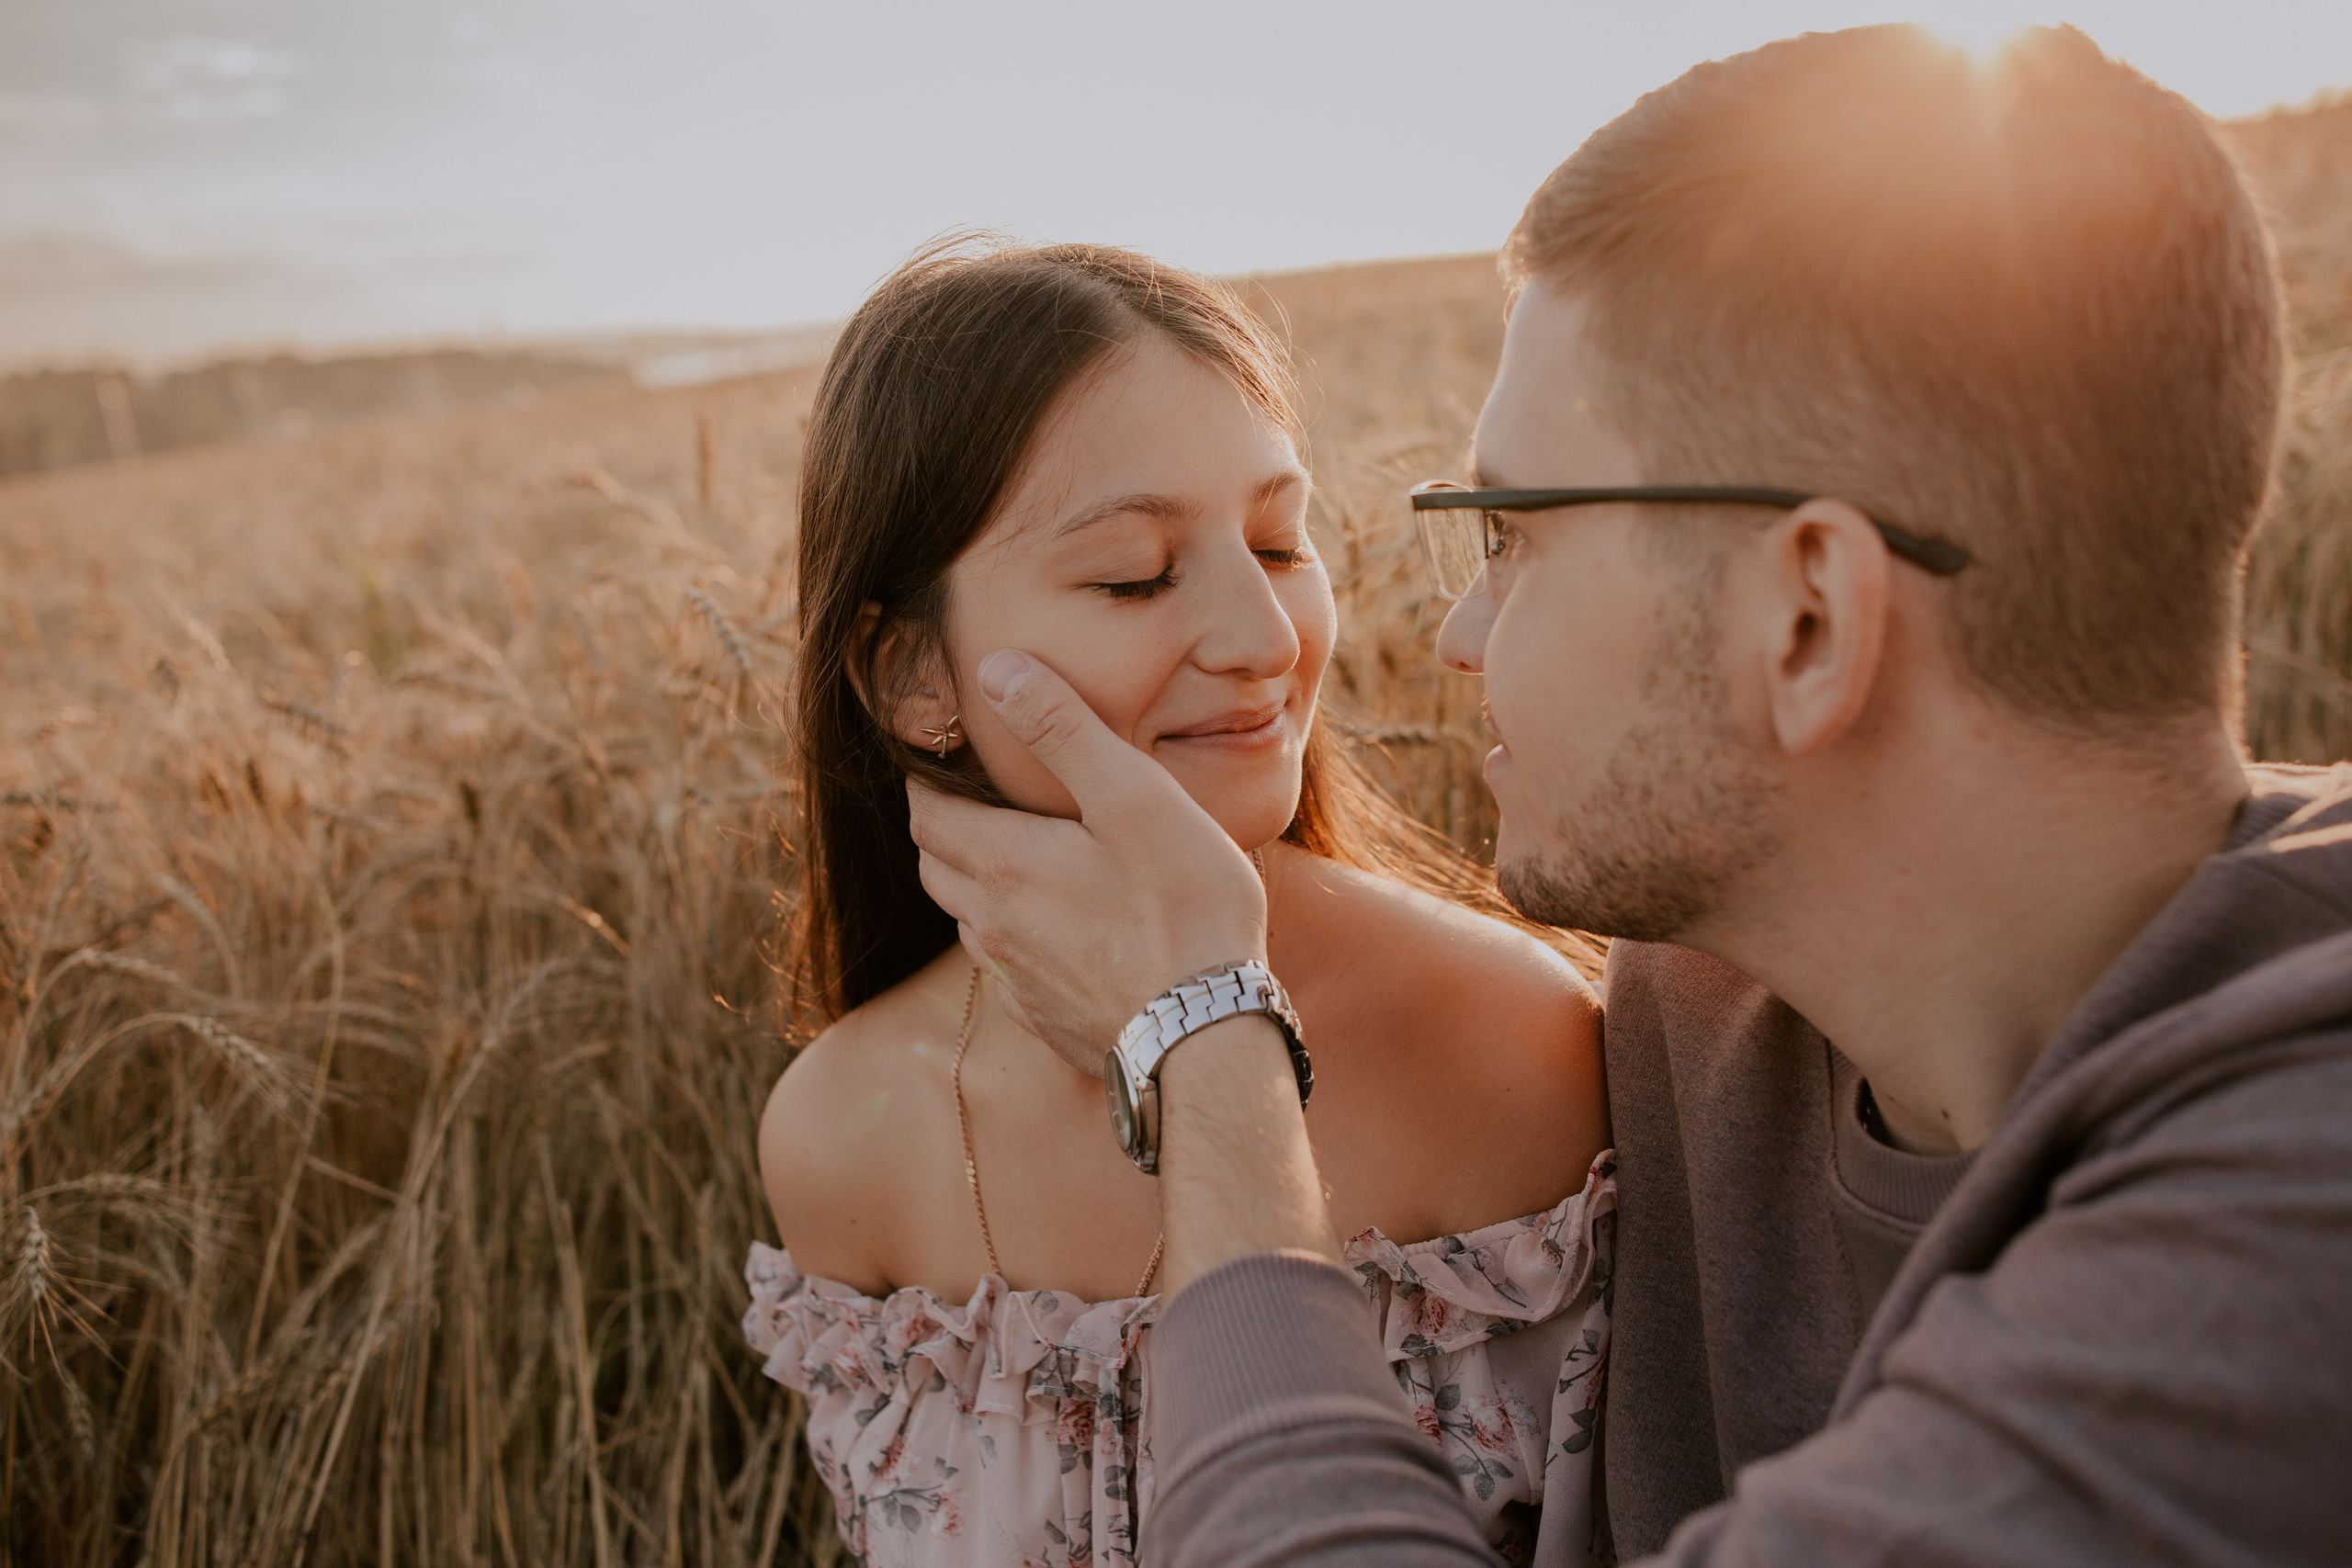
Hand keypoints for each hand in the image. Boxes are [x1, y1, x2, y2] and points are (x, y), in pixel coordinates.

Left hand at [908, 649, 1267, 1076]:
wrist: (1207, 1038)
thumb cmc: (1183, 908)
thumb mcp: (1132, 797)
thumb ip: (1063, 729)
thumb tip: (996, 669)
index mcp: (1003, 865)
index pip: (924, 815)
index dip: (923, 781)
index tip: (938, 759)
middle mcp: (993, 926)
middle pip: (935, 868)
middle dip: (944, 831)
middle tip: (974, 802)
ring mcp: (1017, 980)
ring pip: (969, 922)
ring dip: (978, 887)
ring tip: (1020, 861)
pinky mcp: (1047, 1020)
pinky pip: (1007, 972)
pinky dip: (1015, 941)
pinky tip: (1059, 933)